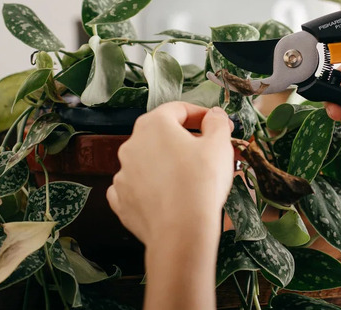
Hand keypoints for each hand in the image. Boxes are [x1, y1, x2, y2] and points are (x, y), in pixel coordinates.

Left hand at [107, 102, 234, 246]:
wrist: (182, 231)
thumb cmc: (201, 182)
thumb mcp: (219, 145)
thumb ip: (216, 123)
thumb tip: (214, 115)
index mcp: (154, 125)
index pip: (178, 109)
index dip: (201, 114)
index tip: (217, 124)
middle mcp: (131, 145)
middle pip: (161, 134)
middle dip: (185, 140)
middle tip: (209, 151)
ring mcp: (123, 174)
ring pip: (148, 161)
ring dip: (168, 163)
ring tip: (192, 177)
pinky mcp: (121, 200)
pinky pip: (137, 186)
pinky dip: (151, 186)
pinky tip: (168, 194)